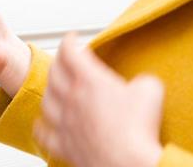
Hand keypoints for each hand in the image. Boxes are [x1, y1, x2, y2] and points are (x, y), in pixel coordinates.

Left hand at [33, 32, 164, 166]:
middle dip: (60, 62)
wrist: (130, 164)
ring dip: (50, 90)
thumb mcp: (151, 89)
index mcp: (89, 80)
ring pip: (46, 99)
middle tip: (66, 60)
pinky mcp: (64, 145)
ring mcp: (64, 122)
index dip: (69, 40)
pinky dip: (41, 124)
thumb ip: (142, 79)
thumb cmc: (139, 130)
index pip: (69, 51)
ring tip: (56, 88)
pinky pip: (42, 132)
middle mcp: (72, 98)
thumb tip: (141, 83)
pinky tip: (44, 122)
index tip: (72, 38)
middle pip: (54, 72)